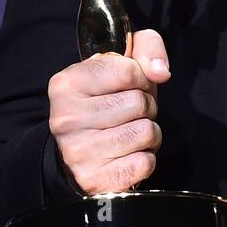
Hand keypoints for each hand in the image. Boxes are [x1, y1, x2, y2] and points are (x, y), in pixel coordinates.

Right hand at [47, 29, 170, 195]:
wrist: (77, 152)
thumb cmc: (104, 101)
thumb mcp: (119, 61)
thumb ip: (146, 47)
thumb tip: (161, 72)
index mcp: (67, 84)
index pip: (128, 71)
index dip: (141, 77)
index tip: (132, 84)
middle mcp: (66, 118)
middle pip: (139, 102)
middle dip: (146, 105)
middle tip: (130, 112)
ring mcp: (78, 151)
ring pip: (146, 132)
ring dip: (148, 132)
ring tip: (129, 131)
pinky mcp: (95, 179)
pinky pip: (145, 162)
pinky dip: (145, 158)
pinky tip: (127, 154)